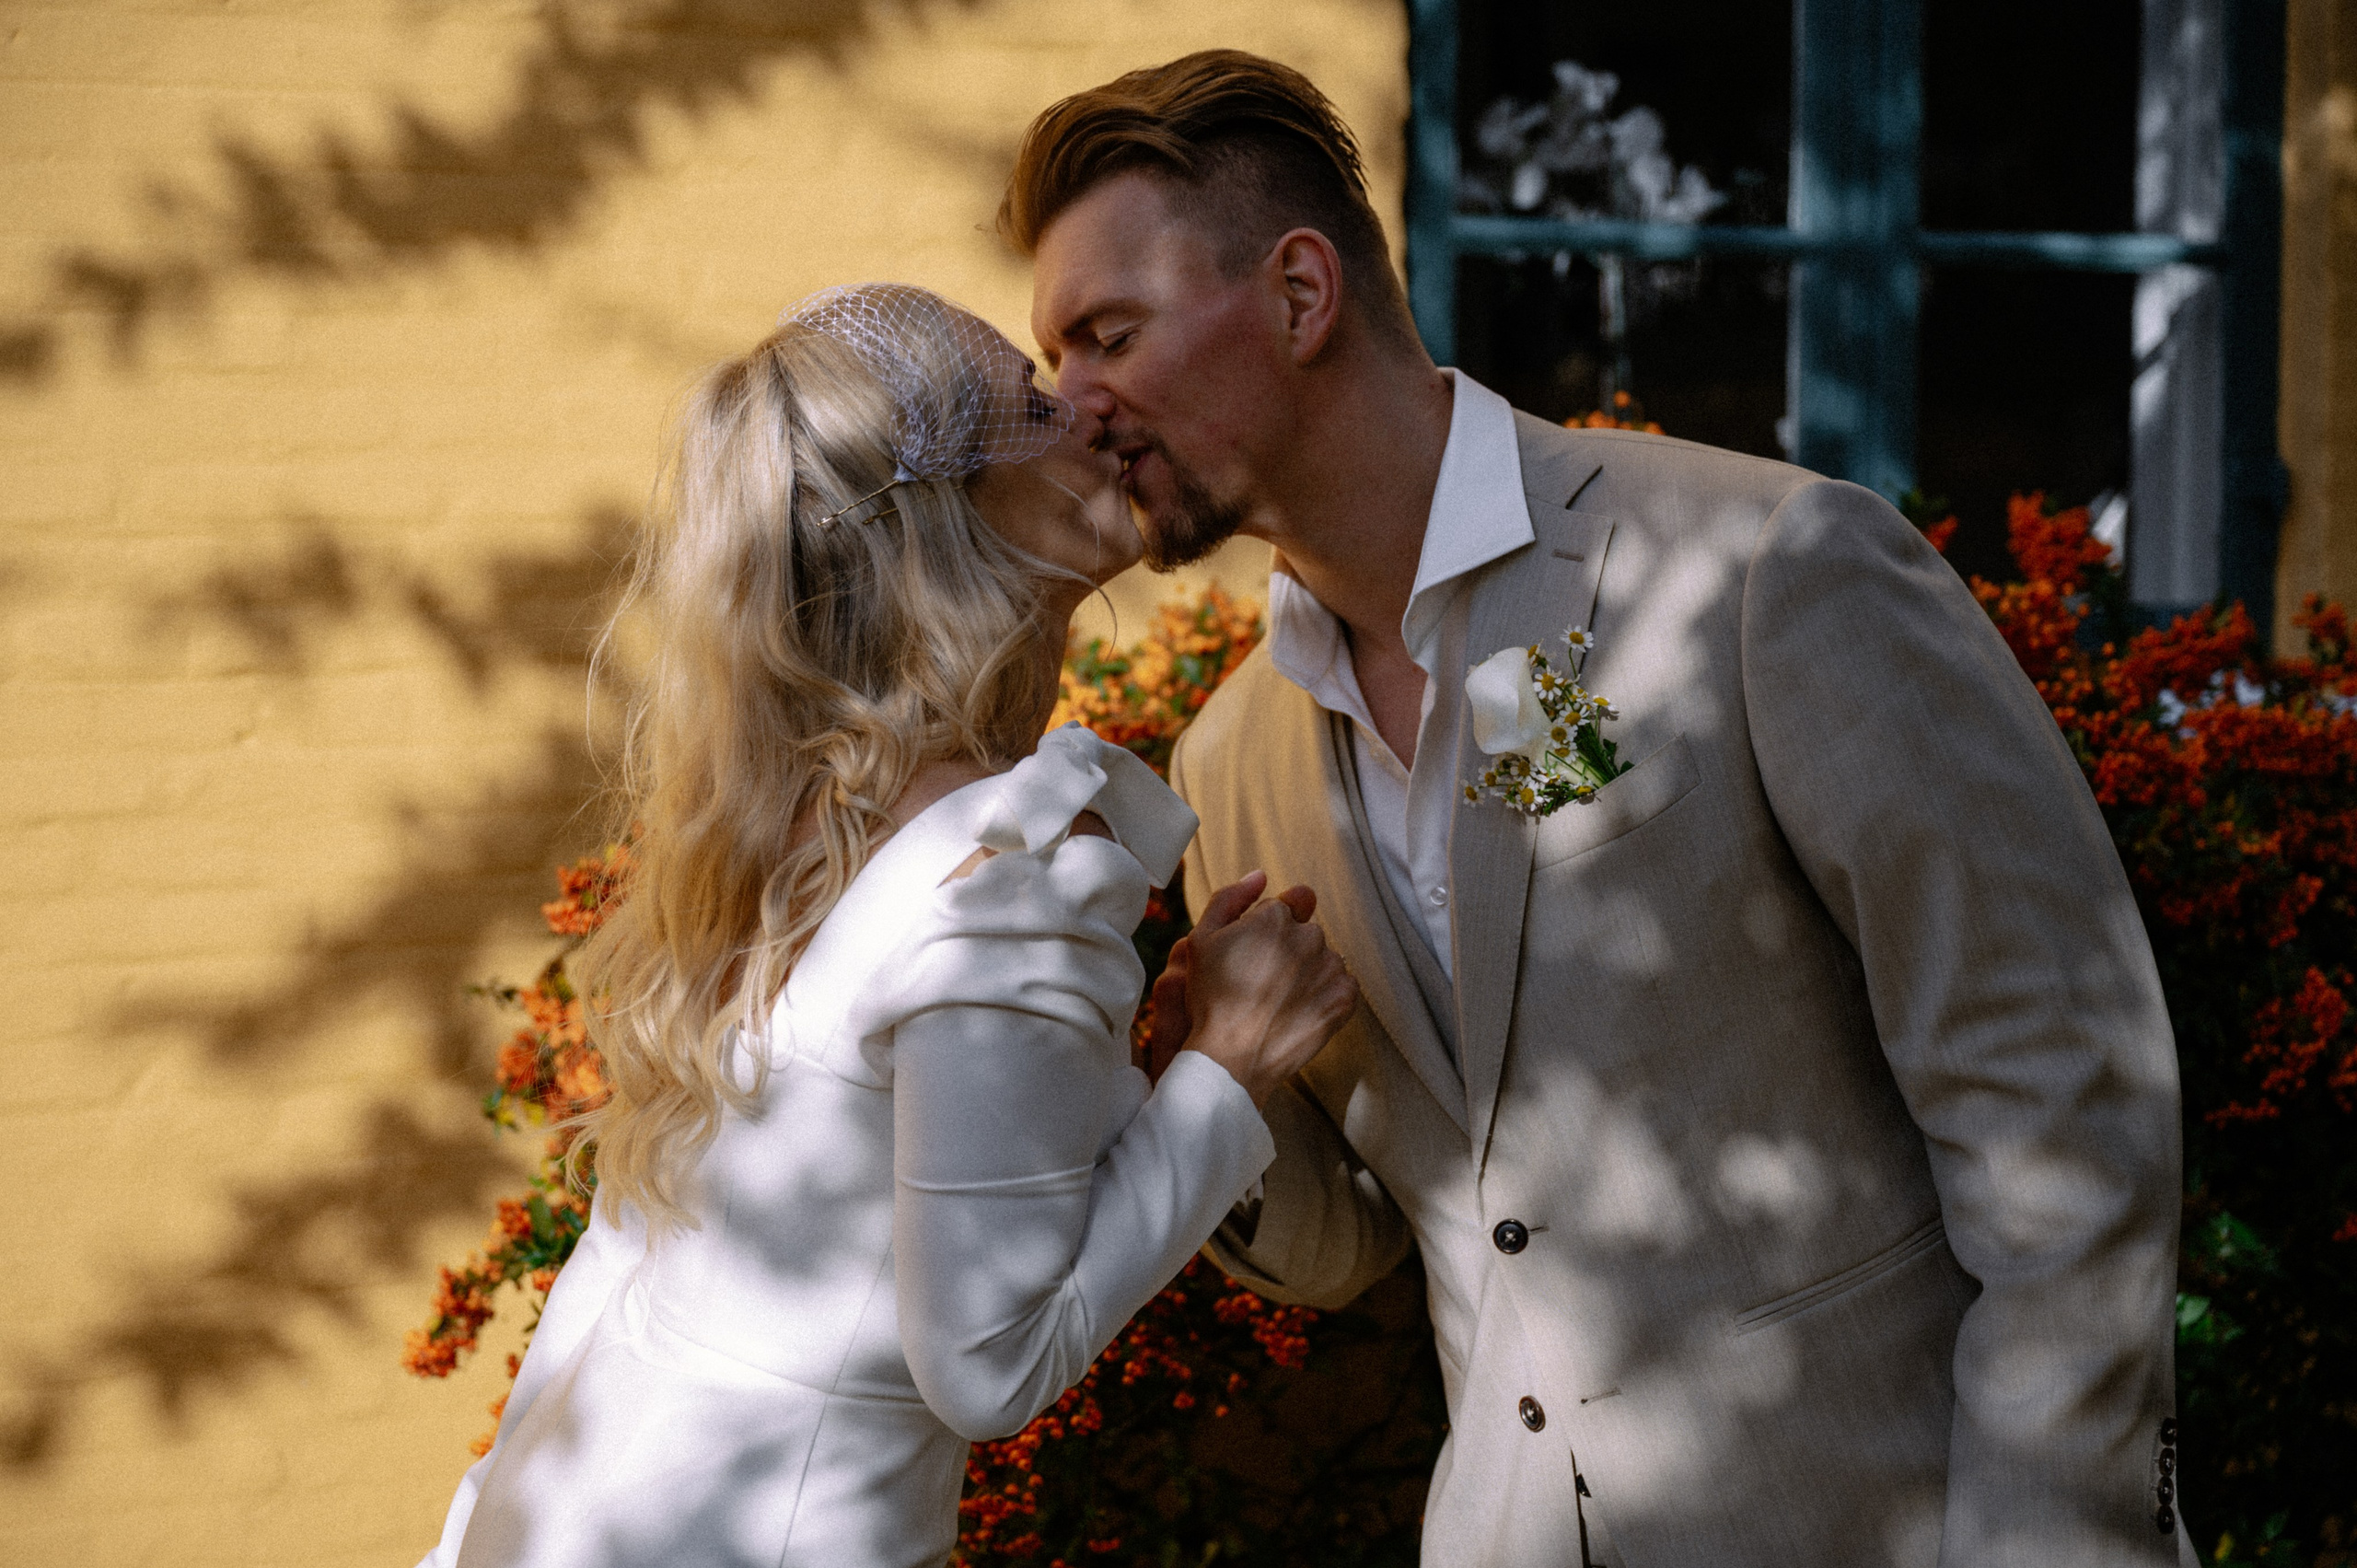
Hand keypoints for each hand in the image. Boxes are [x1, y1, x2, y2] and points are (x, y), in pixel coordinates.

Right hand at [1143, 873, 1324, 1081]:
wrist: (1231, 1058)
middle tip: (1263, 983)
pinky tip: (1299, 1012)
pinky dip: (1327, 997)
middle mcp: (1309, 936)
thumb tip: (1260, 876)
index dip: (1270, 930)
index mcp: (1275, 917)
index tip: (1258, 954)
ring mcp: (1330, 968)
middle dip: (1290, 950)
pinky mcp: (1345, 999)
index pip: (1288, 907)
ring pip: (1324, 960)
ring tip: (1280, 1002)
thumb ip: (1229, 899)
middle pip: (1307, 933)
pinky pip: (1343, 987)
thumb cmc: (1211, 999)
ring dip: (1309, 973)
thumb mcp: (1200, 940)